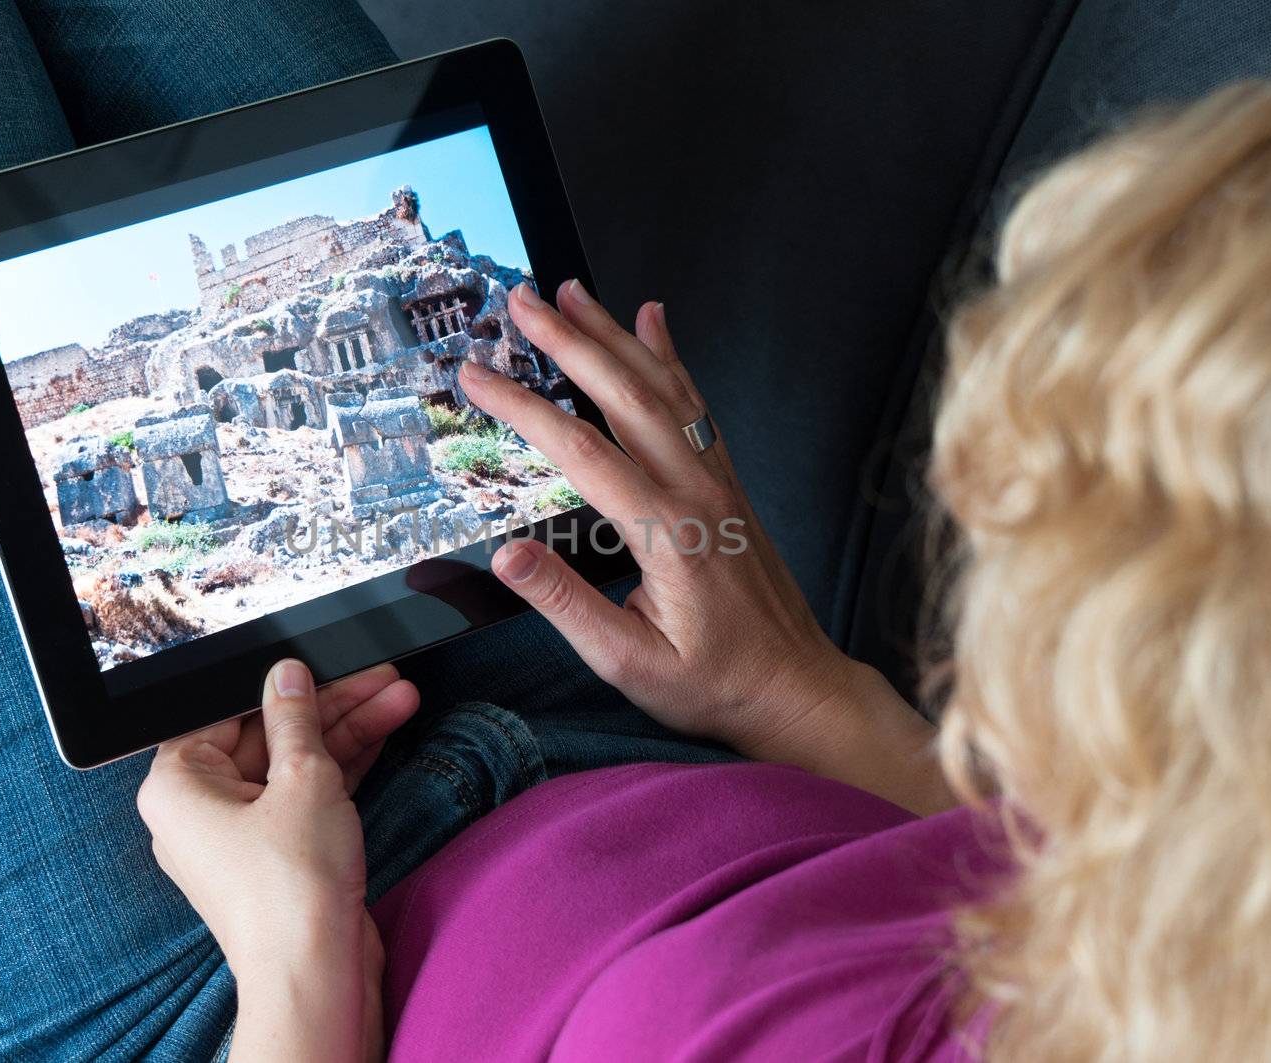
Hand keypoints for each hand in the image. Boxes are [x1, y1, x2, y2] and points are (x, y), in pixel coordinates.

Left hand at [137, 661, 417, 1061]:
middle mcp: (199, 811)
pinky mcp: (277, 856)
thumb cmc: (290, 891)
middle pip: (266, 736)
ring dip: (347, 732)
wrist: (315, 974)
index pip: (225, 711)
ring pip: (293, 765)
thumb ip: (296, 719)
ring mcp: (240, 836)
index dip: (279, 684)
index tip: (320, 662)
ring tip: (398, 696)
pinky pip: (303, 797)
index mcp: (178, 786)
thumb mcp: (302, 779)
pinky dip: (341, 771)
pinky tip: (381, 733)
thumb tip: (287, 676)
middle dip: (330, 706)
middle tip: (377, 676)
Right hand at [461, 282, 951, 814]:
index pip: (579, 449)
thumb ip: (565, 605)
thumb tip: (507, 555)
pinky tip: (654, 324)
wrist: (794, 687)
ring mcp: (716, 480)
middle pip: (624, 394)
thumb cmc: (714, 682)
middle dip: (569, 339)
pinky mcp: (726, 484)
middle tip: (523, 299)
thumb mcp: (628, 663)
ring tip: (573, 292)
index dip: (521, 406)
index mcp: (665, 530)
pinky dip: (671, 358)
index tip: (476, 375)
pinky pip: (696, 404)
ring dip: (614, 335)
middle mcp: (695, 490)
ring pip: (662, 388)